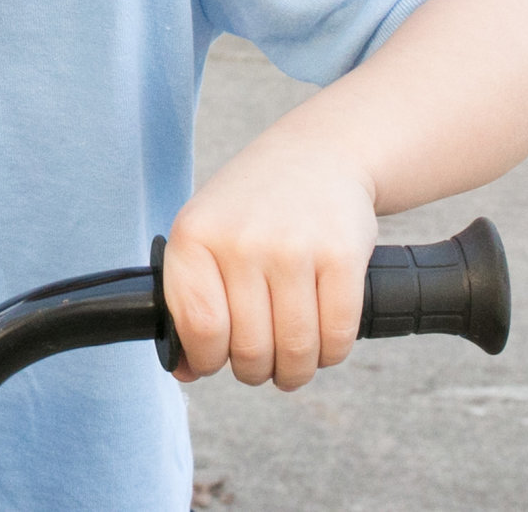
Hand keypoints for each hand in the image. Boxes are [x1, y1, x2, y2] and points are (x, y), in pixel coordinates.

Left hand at [161, 136, 376, 390]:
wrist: (316, 156)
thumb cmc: (249, 210)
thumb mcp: (204, 235)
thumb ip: (188, 301)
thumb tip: (185, 371)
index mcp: (194, 235)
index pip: (200, 329)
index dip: (209, 360)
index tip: (218, 358)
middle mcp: (241, 239)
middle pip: (249, 349)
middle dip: (255, 370)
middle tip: (261, 362)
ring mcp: (294, 247)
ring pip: (295, 351)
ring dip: (294, 371)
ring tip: (292, 361)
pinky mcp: (342, 256)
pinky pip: (337, 336)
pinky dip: (331, 354)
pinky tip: (322, 342)